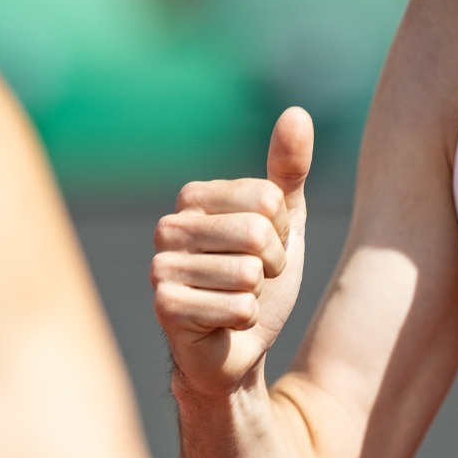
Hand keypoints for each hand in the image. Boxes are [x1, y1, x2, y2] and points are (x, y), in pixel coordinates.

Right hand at [153, 107, 311, 397]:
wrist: (237, 345)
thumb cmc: (258, 279)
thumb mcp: (283, 221)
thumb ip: (289, 170)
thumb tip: (296, 112)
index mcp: (194, 196)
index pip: (269, 199)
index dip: (282, 231)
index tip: (265, 249)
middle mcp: (169, 226)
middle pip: (258, 233)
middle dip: (272, 263)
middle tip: (254, 279)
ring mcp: (161, 267)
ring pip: (250, 274)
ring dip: (258, 294)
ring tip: (236, 298)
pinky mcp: (165, 308)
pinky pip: (240, 307)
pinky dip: (245, 320)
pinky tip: (224, 323)